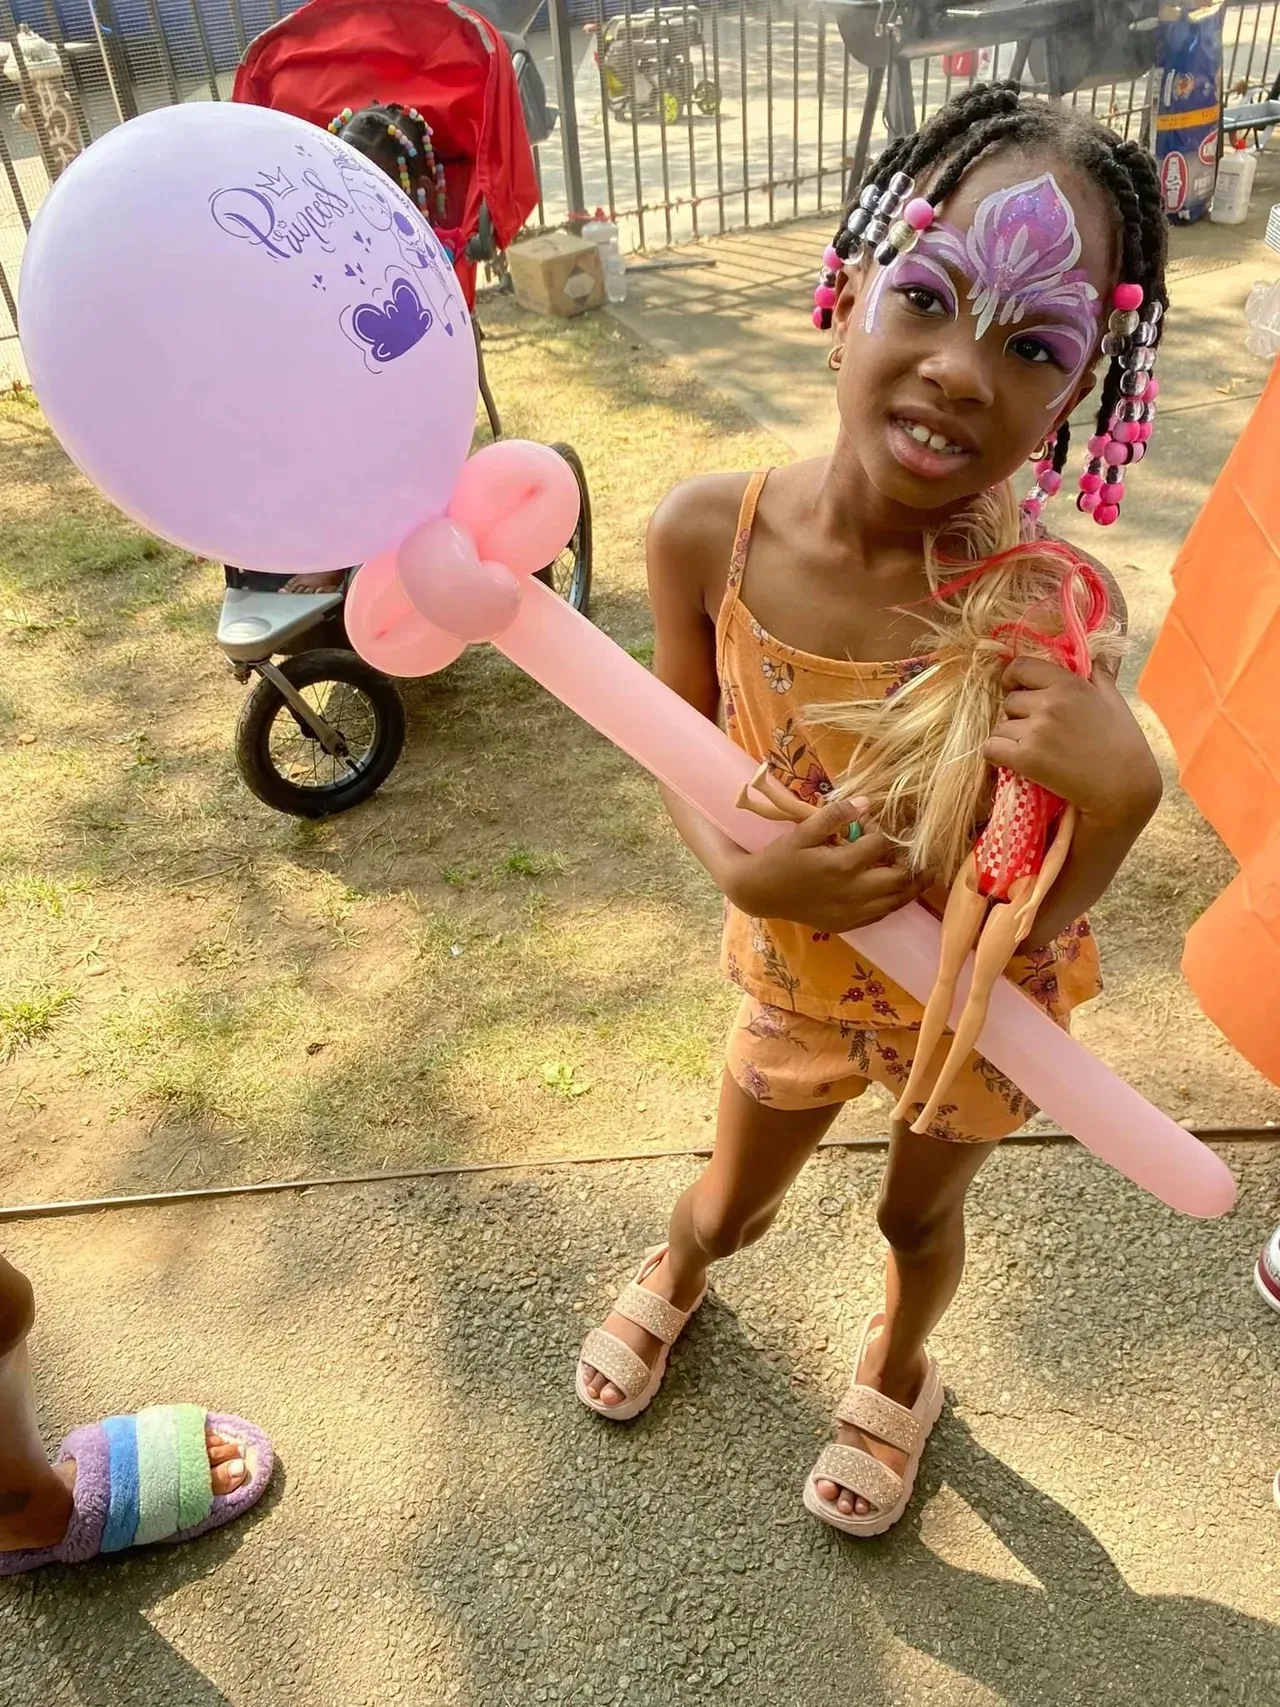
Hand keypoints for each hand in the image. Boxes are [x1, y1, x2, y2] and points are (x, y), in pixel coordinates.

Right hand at [725, 794, 929, 933]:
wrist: (759, 892)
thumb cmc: (780, 858)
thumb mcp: (803, 831)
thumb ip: (835, 815)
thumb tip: (867, 802)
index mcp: (841, 865)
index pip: (880, 845)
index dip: (882, 832)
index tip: (875, 826)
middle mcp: (851, 893)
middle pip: (898, 878)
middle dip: (911, 862)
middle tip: (920, 851)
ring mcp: (850, 913)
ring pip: (895, 902)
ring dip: (910, 886)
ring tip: (924, 873)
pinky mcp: (846, 925)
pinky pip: (880, 915)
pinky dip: (892, 902)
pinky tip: (896, 891)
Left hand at [983, 656, 1161, 827]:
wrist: (1123, 787)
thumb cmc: (1123, 744)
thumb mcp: (1114, 700)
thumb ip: (1100, 675)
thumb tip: (1098, 655)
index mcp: (1069, 684)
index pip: (1022, 667)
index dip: (1013, 678)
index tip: (1016, 688)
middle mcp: (1048, 703)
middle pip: (1009, 701)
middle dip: (1016, 715)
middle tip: (1035, 731)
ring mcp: (1035, 731)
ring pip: (1000, 727)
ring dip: (1009, 738)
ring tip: (1031, 750)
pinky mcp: (1026, 758)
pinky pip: (991, 748)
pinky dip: (997, 755)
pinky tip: (1014, 762)